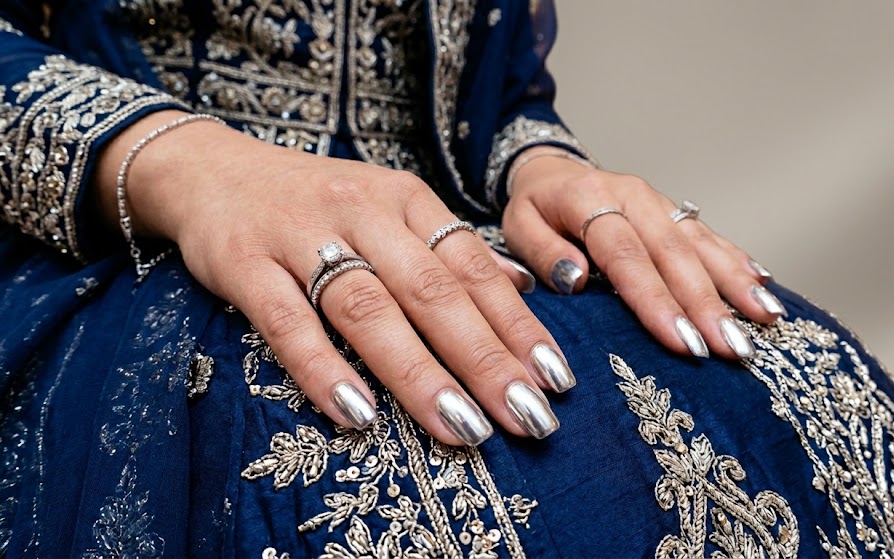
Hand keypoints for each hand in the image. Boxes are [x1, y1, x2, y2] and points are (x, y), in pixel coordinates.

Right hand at [94, 111, 566, 444]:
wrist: (213, 171)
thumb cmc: (317, 203)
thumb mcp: (392, 207)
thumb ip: (451, 249)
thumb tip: (525, 287)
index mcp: (407, 200)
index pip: (473, 268)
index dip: (517, 325)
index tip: (556, 379)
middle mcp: (363, 211)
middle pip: (433, 291)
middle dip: (486, 359)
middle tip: (527, 416)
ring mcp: (301, 235)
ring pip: (369, 308)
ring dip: (419, 372)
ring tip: (463, 427)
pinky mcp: (244, 262)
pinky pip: (287, 320)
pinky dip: (323, 367)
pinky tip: (358, 414)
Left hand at [502, 148, 785, 358]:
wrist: (551, 170)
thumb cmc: (535, 209)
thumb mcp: (517, 227)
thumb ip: (542, 253)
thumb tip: (575, 279)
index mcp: (590, 200)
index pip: (627, 256)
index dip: (656, 301)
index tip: (682, 342)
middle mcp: (634, 197)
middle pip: (675, 254)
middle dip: (707, 305)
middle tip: (733, 348)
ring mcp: (660, 203)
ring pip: (702, 245)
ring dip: (736, 285)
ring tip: (767, 319)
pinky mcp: (676, 212)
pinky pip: (711, 237)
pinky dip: (738, 263)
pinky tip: (764, 288)